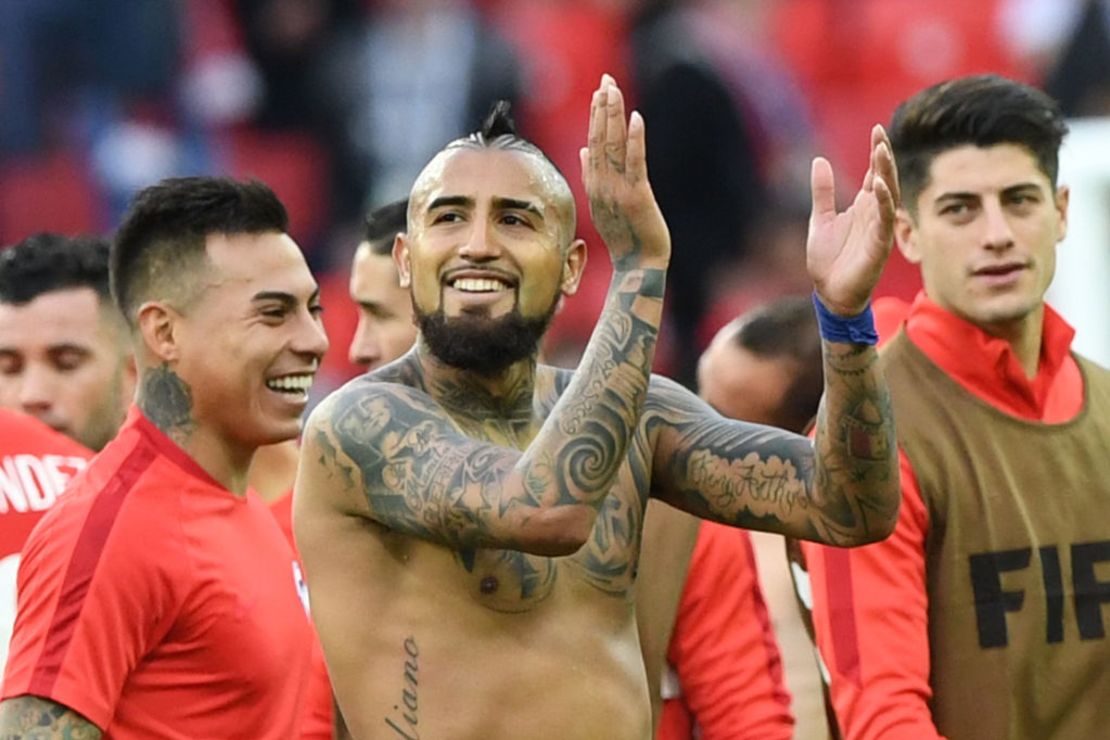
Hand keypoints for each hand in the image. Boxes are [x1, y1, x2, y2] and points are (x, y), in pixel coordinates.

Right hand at [580, 74, 670, 270]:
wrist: (638, 265)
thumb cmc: (625, 236)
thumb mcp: (603, 203)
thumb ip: (591, 175)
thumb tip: (584, 150)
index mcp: (594, 184)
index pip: (593, 142)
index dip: (595, 115)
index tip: (599, 90)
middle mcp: (602, 184)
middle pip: (600, 138)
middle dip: (603, 107)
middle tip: (606, 79)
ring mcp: (618, 189)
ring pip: (613, 145)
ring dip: (613, 116)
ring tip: (613, 90)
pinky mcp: (637, 195)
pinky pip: (635, 162)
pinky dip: (635, 139)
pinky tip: (636, 118)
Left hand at [807, 125, 899, 315]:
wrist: (828, 293)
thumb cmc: (828, 260)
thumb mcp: (820, 219)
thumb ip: (823, 192)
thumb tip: (819, 160)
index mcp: (862, 207)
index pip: (874, 173)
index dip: (876, 152)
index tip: (877, 129)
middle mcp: (874, 214)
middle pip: (884, 179)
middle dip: (883, 156)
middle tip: (880, 133)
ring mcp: (879, 229)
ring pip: (888, 195)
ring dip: (886, 173)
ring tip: (882, 151)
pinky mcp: (880, 245)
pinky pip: (885, 220)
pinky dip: (882, 202)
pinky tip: (877, 184)